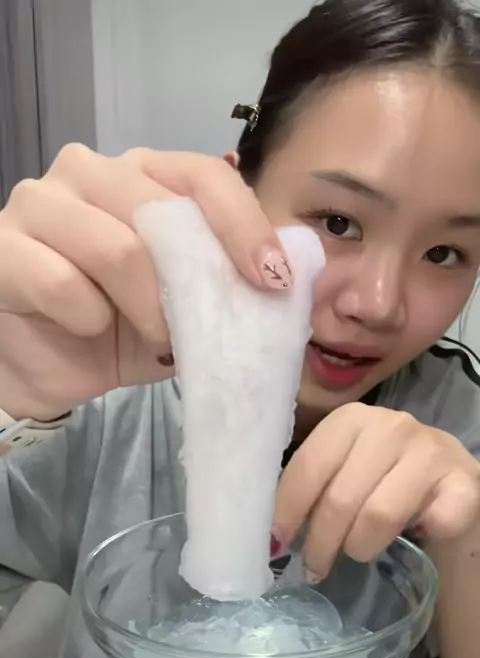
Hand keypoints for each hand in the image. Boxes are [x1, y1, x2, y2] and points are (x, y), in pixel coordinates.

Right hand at [0, 145, 284, 419]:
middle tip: (199, 332)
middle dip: (193, 284)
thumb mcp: (186, 307)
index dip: (243, 225)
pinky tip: (86, 330)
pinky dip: (88, 320)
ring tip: (151, 338)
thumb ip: (227, 278)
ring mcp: (39, 203)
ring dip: (147, 309)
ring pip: (116, 247)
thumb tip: (293, 269)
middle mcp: (89, 172)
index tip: (273, 280)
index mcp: (140, 173)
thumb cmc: (120, 330)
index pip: (202, 175)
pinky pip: (62, 283)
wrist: (50, 368)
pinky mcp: (2, 248)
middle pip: (159, 211)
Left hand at [274, 403, 479, 577]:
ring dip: (361, 546)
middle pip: (340, 497)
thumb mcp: (344, 473)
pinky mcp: (464, 481)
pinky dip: (422, 537)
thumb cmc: (383, 481)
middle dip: (321, 542)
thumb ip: (313, 490)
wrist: (452, 484)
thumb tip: (271, 536)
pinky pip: (435, 523)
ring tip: (359, 552)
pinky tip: (418, 536)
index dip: (287, 510)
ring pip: (379, 516)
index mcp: (351, 420)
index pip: (309, 467)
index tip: (277, 543)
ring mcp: (431, 451)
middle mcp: (392, 426)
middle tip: (315, 567)